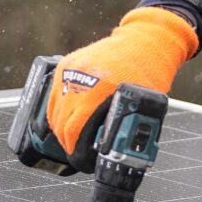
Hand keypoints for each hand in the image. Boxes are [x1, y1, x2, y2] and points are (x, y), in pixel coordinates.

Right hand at [44, 7, 196, 165]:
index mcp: (99, 90)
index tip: (81, 161)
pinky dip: (57, 111)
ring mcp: (70, 70)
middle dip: (68, 144)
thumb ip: (123, 126)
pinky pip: (53, 95)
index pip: (75, 130)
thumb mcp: (140, 105)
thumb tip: (112, 150)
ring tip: (71, 141)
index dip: (76, 151)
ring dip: (60, 130)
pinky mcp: (66, 64)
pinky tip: (64, 122)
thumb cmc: (148, 72)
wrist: (144, 40)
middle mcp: (80, 79)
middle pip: (62, 123)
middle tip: (77, 154)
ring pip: (54, 110)